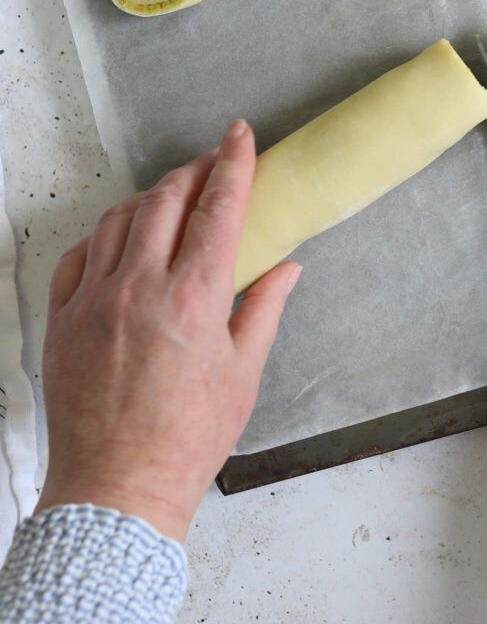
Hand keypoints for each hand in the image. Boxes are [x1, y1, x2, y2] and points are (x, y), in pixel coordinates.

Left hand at [36, 120, 300, 542]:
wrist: (118, 489)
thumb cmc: (189, 437)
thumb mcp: (243, 373)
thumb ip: (263, 307)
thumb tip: (288, 267)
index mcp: (193, 298)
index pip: (217, 208)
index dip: (233, 163)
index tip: (239, 134)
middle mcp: (140, 287)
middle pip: (165, 199)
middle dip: (193, 170)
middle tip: (212, 162)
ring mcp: (93, 301)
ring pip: (118, 219)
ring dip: (149, 197)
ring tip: (171, 196)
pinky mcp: (62, 320)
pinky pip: (77, 256)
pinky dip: (103, 234)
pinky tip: (120, 237)